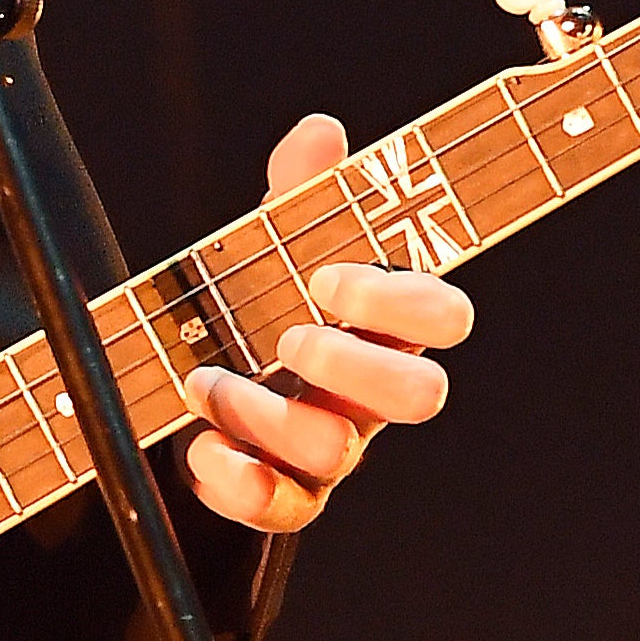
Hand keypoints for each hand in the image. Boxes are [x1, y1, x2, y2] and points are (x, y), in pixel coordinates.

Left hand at [183, 112, 475, 531]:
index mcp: (380, 325)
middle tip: (288, 338)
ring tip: (207, 379)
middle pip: (421, 396)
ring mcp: (333, 446)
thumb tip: (322, 131)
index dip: (401, 301)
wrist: (195, 377)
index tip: (328, 278)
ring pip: (338, 452)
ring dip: (267, 414)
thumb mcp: (270, 243)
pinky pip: (286, 509)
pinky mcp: (286, 492)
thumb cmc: (257, 304)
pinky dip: (240, 481)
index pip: (444, 316)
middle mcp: (370, 391)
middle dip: (356, 366)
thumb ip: (297, 192)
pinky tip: (204, 447)